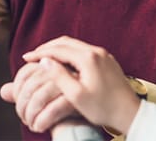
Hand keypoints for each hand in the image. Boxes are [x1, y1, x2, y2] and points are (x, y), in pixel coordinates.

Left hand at [0, 61, 76, 132]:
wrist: (87, 120)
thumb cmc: (63, 107)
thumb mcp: (42, 98)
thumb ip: (23, 93)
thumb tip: (4, 91)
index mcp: (52, 64)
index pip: (25, 72)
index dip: (17, 91)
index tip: (19, 106)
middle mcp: (61, 69)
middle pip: (30, 85)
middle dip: (22, 106)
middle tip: (24, 119)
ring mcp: (70, 82)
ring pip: (39, 97)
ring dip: (30, 115)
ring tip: (31, 125)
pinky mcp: (76, 98)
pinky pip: (52, 109)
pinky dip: (41, 121)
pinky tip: (39, 128)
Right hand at [23, 36, 140, 133]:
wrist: (129, 112)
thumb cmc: (103, 108)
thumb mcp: (76, 95)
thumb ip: (59, 76)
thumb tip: (45, 61)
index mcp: (88, 58)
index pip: (58, 49)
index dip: (40, 53)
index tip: (25, 58)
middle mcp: (96, 51)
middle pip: (66, 42)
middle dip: (47, 47)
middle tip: (32, 55)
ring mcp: (103, 55)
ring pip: (75, 45)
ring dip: (58, 49)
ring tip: (44, 58)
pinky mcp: (107, 60)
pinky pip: (83, 50)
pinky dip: (69, 53)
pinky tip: (63, 63)